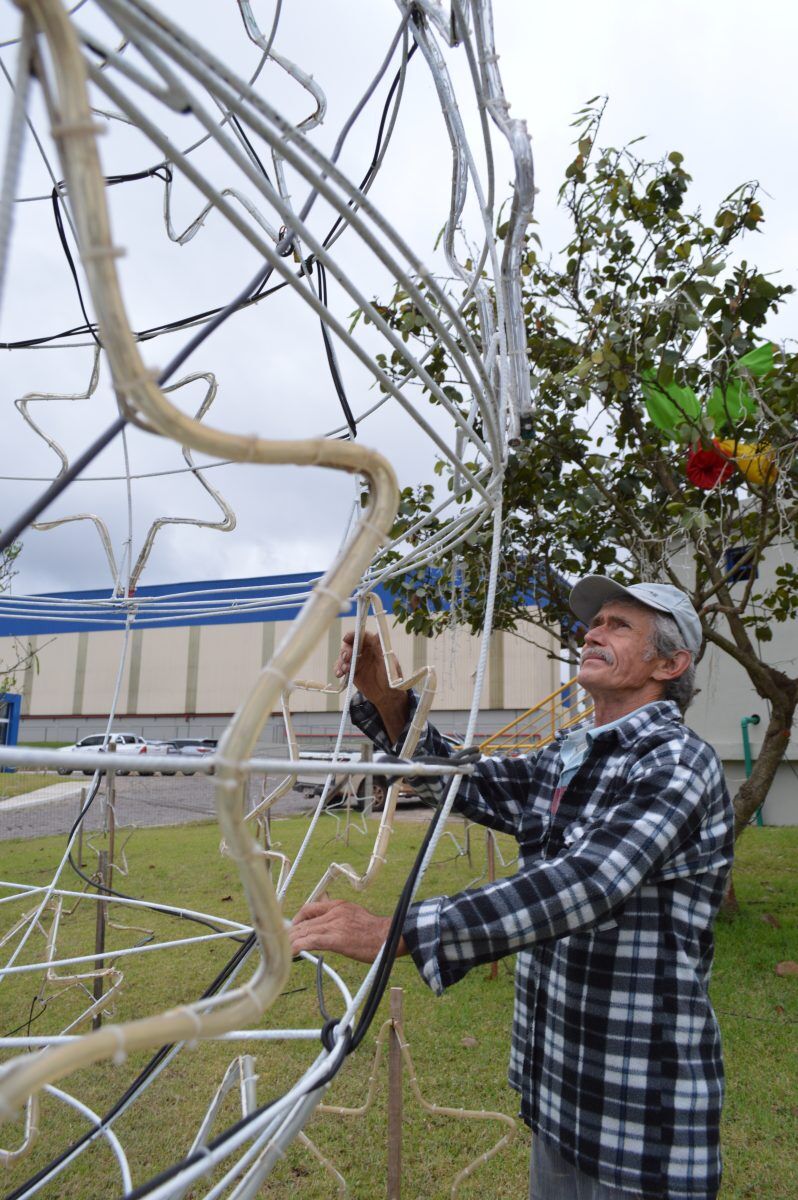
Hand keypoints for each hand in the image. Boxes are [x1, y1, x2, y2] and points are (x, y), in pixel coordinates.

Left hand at [289, 899, 406, 963]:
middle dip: (291, 933)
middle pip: (304, 921)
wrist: (391, 936)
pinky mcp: (337, 939)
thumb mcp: (355, 915)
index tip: (293, 929)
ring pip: (305, 931)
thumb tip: (327, 926)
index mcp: (339, 905)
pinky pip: (312, 941)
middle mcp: (334, 912)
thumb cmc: (376, 931)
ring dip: (292, 941)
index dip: (298, 919)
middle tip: (282, 943)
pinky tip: (292, 952)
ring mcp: (335, 925)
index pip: (310, 908)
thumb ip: (339, 918)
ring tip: (282, 950)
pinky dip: (299, 946)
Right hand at [334, 631, 390, 699]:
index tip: (346, 638)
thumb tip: (378, 633)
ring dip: (341, 661)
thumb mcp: (388, 662)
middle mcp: (365, 652)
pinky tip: (339, 674)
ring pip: (344, 656)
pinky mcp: (352, 671)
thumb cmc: (391, 678)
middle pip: (351, 645)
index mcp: (374, 646)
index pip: (362, 636)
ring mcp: (357, 662)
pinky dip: (338, 669)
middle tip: (346, 658)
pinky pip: (341, 667)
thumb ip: (381, 648)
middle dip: (346, 650)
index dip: (353, 635)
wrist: (387, 695)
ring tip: (344, 670)